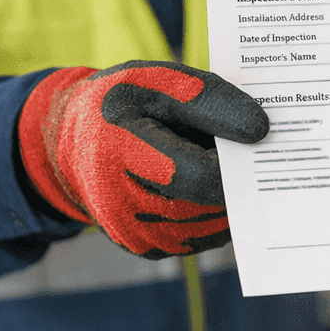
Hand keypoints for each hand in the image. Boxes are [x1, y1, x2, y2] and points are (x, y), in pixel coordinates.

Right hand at [17, 61, 267, 257]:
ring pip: (215, 222)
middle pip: (213, 203)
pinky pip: (204, 233)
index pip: (201, 176)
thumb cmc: (119, 105)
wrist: (69, 146)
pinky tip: (201, 178)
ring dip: (227, 192)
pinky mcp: (150, 249)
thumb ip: (208, 99)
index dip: (237, 158)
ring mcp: (138, 236)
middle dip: (236, 173)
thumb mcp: (157, 80)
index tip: (259, 133)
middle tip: (240, 144)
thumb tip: (260, 130)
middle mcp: (124, 208)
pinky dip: (213, 207)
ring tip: (209, 157)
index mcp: (119, 155)